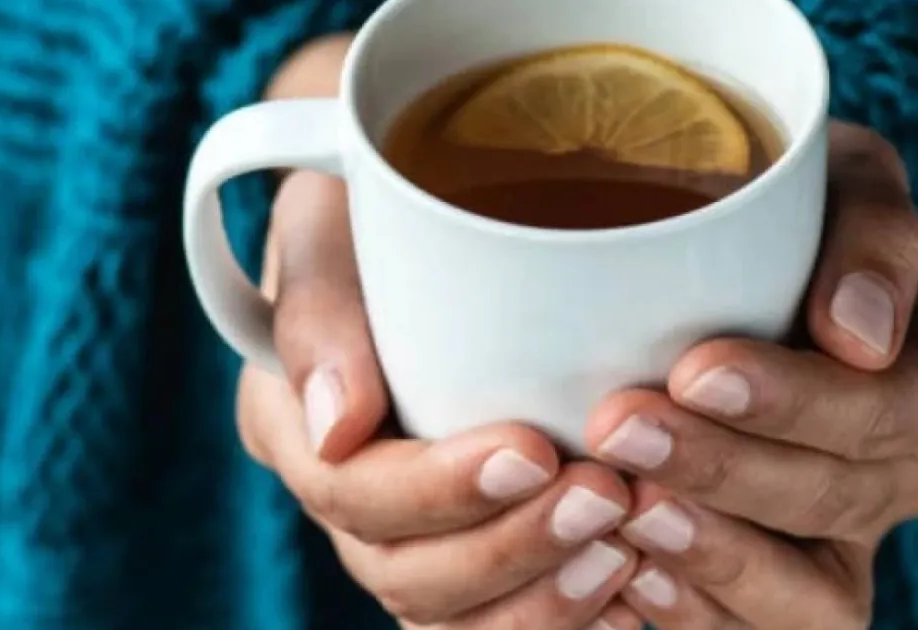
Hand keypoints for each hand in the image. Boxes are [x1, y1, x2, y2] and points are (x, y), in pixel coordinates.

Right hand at [236, 171, 643, 629]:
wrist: (418, 213)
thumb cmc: (375, 202)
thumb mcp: (330, 216)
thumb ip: (319, 307)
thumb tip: (340, 424)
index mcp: (293, 419)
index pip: (349, 488)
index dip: (439, 489)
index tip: (535, 449)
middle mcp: (341, 489)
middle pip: (404, 569)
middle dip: (509, 550)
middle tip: (608, 502)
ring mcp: (401, 528)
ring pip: (450, 612)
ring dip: (540, 600)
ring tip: (623, 554)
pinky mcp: (464, 540)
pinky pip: (493, 617)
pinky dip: (555, 620)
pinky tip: (624, 603)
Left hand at [584, 122, 917, 628]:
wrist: (751, 259)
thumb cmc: (802, 208)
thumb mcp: (848, 177)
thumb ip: (876, 233)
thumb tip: (861, 336)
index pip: (887, 411)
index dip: (796, 404)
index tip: (695, 370)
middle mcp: (910, 473)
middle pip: (834, 498)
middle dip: (724, 470)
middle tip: (619, 429)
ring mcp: (851, 537)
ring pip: (808, 591)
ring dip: (713, 557)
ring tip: (626, 515)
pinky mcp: (786, 575)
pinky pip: (759, 626)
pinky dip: (695, 611)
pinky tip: (627, 570)